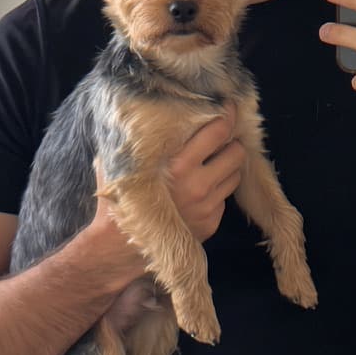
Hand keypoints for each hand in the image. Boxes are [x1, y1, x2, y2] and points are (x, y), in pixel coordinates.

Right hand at [94, 105, 244, 245]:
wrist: (118, 247)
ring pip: (235, 174)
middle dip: (231, 142)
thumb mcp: (121, 161)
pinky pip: (225, 196)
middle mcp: (196, 186)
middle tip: (221, 138)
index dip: (227, 115)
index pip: (218, 131)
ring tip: (211, 162)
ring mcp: (206, 207)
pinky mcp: (211, 223)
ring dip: (228, 164)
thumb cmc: (119, 197)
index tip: (227, 106)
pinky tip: (199, 188)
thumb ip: (135, 138)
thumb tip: (141, 108)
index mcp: (177, 165)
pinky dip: (217, 188)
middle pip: (236, 151)